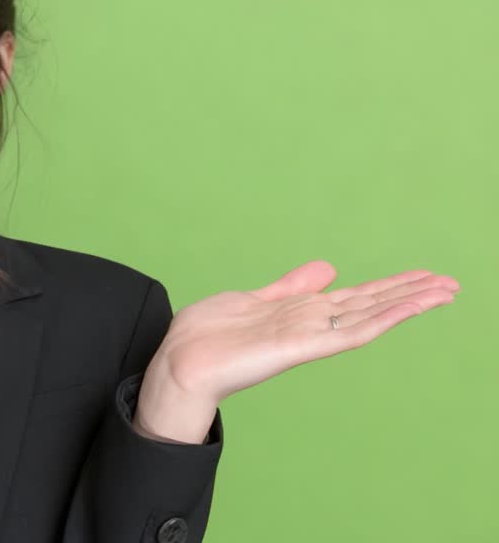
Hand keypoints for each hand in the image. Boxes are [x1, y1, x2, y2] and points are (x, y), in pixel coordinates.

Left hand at [150, 261, 459, 404]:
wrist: (180, 363)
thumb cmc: (208, 336)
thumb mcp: (254, 299)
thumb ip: (291, 287)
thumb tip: (327, 269)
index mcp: (300, 313)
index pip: (355, 297)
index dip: (390, 286)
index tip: (423, 276)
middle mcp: (310, 325)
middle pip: (369, 304)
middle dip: (409, 293)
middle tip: (450, 282)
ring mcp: (307, 336)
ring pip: (368, 316)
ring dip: (406, 303)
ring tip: (444, 291)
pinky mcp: (300, 347)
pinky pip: (348, 333)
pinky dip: (378, 319)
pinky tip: (405, 309)